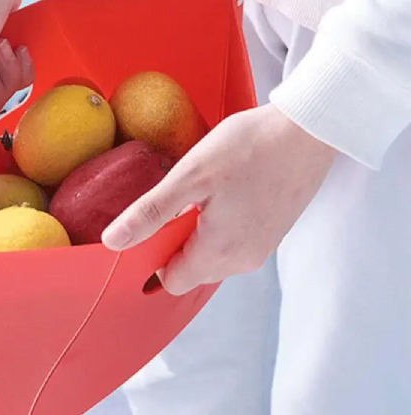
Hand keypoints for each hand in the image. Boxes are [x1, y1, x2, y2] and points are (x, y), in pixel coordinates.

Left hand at [102, 104, 337, 294]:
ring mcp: (260, 248)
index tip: (152, 225)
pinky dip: (219, 227)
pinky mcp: (271, 233)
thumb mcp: (190, 176)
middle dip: (174, 243)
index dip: (152, 259)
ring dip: (197, 233)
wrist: (309, 130)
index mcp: (219, 253)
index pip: (171, 281)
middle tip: (178, 202)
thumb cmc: (250, 148)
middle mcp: (242, 260)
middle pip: (191, 271)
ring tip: (202, 194)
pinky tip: (223, 193)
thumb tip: (113, 242)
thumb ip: (151, 213)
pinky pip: (233, 243)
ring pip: (212, 257)